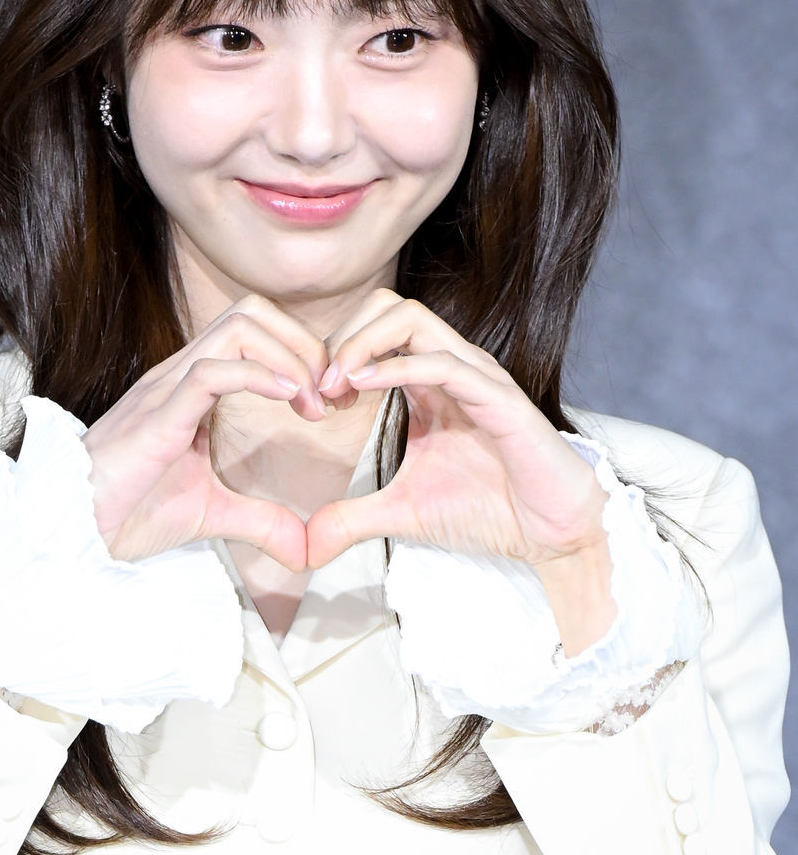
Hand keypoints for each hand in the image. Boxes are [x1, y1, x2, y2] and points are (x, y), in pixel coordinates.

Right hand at [81, 294, 327, 572]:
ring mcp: (167, 389)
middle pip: (253, 312)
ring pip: (238, 327)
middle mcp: (180, 373)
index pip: (254, 329)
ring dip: (289, 357)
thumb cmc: (129, 513)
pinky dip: (259, 376)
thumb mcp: (211, 513)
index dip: (301, 353)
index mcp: (192, 384)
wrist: (75, 534)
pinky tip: (288, 401)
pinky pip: (212, 372)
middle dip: (304, 343)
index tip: (329, 402)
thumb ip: (260, 521)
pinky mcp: (158, 417)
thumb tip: (304, 548)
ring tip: (311, 404)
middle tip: (328, 398)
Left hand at [306, 289, 614, 652]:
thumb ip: (350, 519)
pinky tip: (361, 388)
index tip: (309, 401)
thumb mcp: (401, 513)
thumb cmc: (487, 510)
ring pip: (412, 318)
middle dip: (341, 337)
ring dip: (360, 345)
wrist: (550, 534)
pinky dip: (396, 366)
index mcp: (429, 379)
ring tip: (333, 387)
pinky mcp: (498, 399)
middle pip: (388, 307)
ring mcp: (476, 376)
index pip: (374, 329)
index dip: (333, 353)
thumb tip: (305, 547)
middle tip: (317, 389)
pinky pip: (444, 364)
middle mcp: (452, 365)